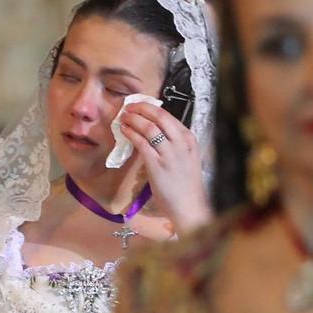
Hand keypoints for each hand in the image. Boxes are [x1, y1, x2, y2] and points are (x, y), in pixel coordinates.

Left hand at [121, 99, 210, 233]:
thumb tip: (154, 132)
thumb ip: (174, 144)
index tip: (139, 106)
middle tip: (129, 107)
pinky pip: (141, 142)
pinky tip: (124, 130)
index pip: (168, 116)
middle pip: (159, 116)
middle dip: (141, 108)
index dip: (150, 108)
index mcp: (189, 139)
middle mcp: (181, 142)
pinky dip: (131, 133)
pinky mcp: (157, 164)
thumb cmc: (186, 185)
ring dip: (133, 119)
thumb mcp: (186, 158)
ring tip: (123, 117)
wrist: (189, 205)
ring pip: (149, 127)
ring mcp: (169, 153)